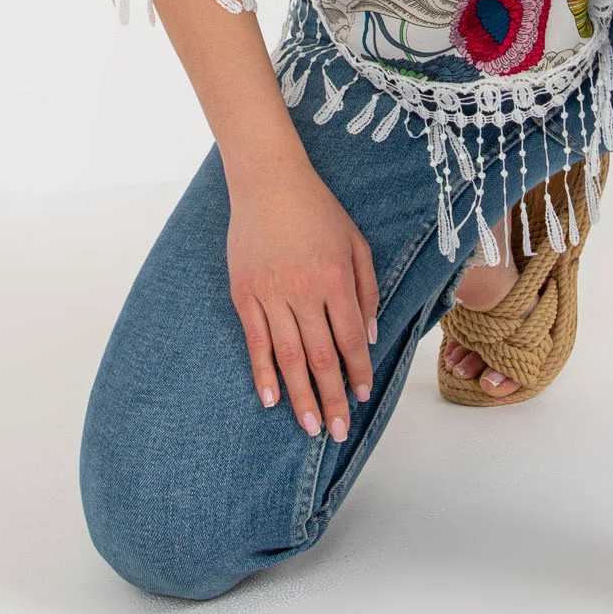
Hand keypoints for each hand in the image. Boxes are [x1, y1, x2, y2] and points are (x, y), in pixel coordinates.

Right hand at [226, 152, 379, 440]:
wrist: (268, 181)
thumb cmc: (319, 210)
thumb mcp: (356, 243)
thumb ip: (366, 290)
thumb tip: (368, 336)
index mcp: (335, 278)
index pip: (350, 339)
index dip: (358, 372)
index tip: (363, 397)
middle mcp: (303, 291)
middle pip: (320, 357)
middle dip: (331, 399)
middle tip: (337, 432)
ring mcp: (270, 294)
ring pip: (288, 357)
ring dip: (300, 396)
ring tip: (310, 427)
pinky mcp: (244, 294)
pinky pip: (255, 341)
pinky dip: (263, 373)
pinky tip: (271, 399)